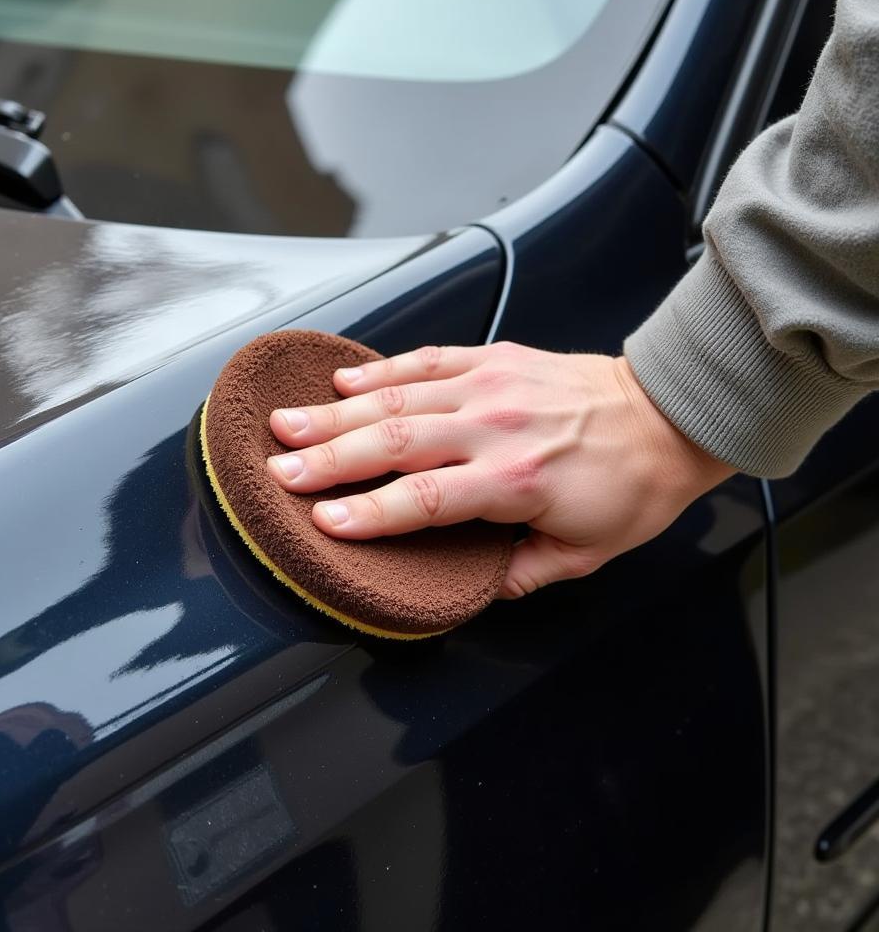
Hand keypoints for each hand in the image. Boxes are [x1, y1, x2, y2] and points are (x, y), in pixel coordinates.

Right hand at [266, 343, 734, 596]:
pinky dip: (382, 369)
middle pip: (394, 441)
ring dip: (336, 411)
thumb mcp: (585, 552)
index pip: (424, 499)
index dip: (368, 513)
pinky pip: (428, 359)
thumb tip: (471, 588)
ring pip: (398, 396)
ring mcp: (492, 385)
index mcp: (516, 480)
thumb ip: (520, 573)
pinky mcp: (495, 358)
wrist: (669, 413)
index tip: (322, 521)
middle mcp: (495, 426)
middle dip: (328, 456)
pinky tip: (345, 379)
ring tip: (287, 420)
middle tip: (277, 467)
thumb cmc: (632, 484)